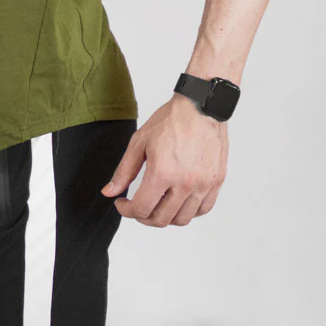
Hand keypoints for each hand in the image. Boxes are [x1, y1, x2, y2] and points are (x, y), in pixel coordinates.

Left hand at [101, 94, 227, 226]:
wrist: (200, 106)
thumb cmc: (171, 120)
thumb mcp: (139, 142)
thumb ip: (124, 171)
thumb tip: (110, 192)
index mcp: (162, 173)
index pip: (142, 209)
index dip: (127, 211)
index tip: (122, 204)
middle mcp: (184, 183)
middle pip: (161, 219)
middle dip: (143, 217)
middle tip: (137, 206)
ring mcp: (203, 184)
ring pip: (182, 219)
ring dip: (166, 217)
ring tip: (157, 204)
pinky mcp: (216, 182)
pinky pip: (202, 210)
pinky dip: (188, 212)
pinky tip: (178, 201)